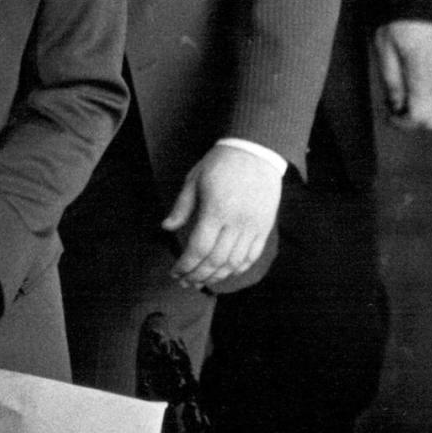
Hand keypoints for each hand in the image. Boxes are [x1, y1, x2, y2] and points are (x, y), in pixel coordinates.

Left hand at [162, 145, 281, 289]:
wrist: (256, 151)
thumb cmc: (221, 163)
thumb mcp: (195, 178)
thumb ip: (182, 206)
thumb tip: (166, 227)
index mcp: (217, 209)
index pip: (199, 248)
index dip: (186, 264)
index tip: (176, 272)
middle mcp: (237, 222)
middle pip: (216, 260)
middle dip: (198, 275)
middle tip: (185, 281)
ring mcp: (253, 226)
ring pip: (234, 263)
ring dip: (217, 276)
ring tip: (202, 281)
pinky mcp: (264, 227)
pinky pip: (252, 256)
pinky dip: (238, 269)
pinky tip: (225, 273)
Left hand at [373, 20, 431, 129]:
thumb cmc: (399, 18)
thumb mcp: (384, 48)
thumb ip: (392, 81)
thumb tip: (396, 106)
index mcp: (423, 73)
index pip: (421, 117)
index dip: (404, 123)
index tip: (390, 115)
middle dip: (415, 116)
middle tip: (397, 103)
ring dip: (429, 104)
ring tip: (410, 88)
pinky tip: (426, 79)